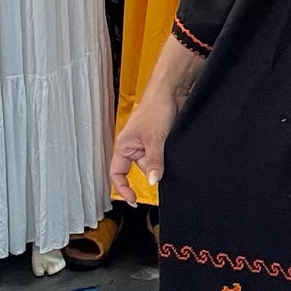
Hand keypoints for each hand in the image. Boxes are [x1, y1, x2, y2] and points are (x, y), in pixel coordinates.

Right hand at [111, 85, 182, 204]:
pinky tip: (173, 152)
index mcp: (124, 146)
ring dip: (161, 163)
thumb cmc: (156, 107)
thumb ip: (153, 161)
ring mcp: (146, 143)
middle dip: (151, 171)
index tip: (133, 199)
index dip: (123, 188)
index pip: (117, 173)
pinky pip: (161, 156)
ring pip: (152, 163)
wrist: (173, 91)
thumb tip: (152, 181)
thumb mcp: (155, 138)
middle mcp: (133, 146)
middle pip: (139, 169)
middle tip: (161, 171)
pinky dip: (167, 157)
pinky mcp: (159, 140)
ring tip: (167, 151)